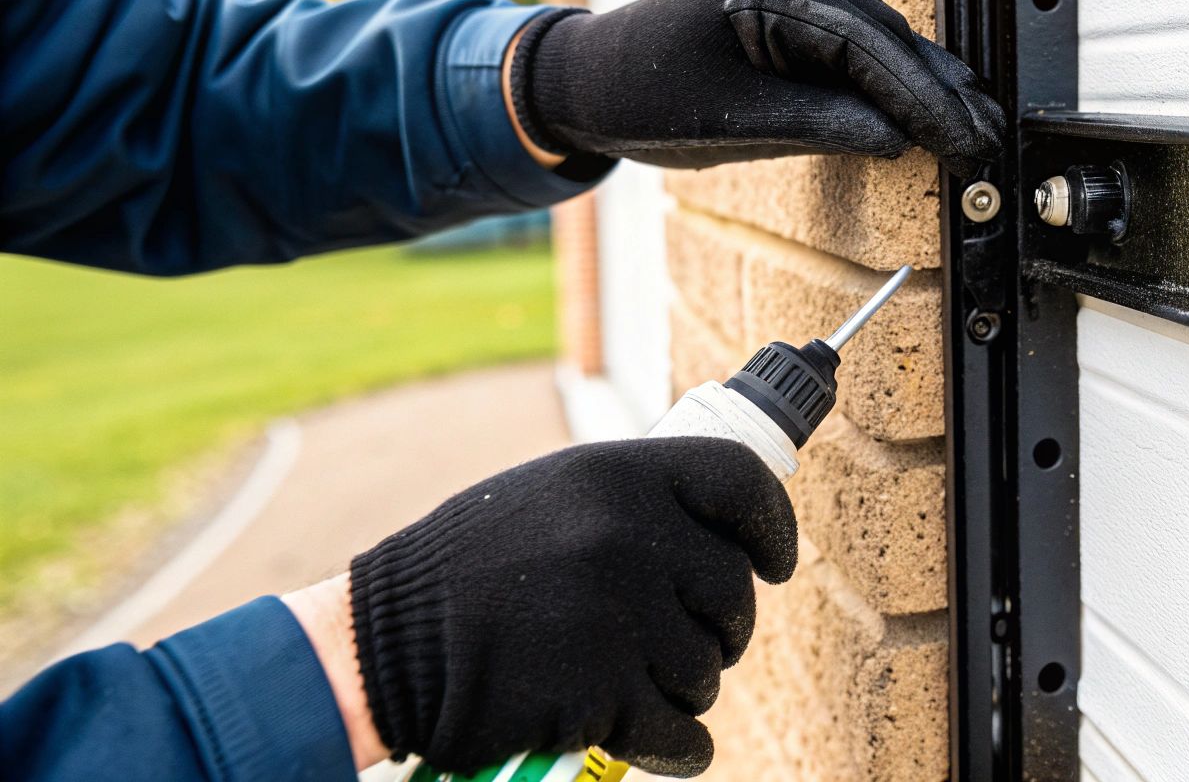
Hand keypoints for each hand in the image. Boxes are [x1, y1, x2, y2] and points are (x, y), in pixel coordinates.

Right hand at [344, 437, 796, 775]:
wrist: (381, 646)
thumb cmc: (469, 571)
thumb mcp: (552, 498)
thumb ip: (634, 505)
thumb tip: (724, 529)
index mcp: (617, 475)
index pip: (739, 484)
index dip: (771, 527)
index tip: (775, 563)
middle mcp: (626, 536)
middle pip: (733, 590)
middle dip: (719, 626)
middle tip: (676, 640)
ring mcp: (618, 617)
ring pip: (709, 668)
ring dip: (682, 685)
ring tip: (626, 678)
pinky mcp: (602, 695)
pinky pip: (686, 732)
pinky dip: (678, 745)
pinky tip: (655, 737)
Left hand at [507, 0, 1004, 175]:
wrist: (583, 81)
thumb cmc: (642, 95)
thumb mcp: (734, 122)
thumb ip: (822, 126)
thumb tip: (898, 140)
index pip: (872, 47)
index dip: (925, 99)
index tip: (963, 140)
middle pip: (889, 39)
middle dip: (941, 92)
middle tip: (987, 141)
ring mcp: (793, 0)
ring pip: (880, 45)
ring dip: (926, 88)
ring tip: (975, 129)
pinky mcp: (789, 26)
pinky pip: (855, 53)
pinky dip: (890, 86)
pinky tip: (924, 112)